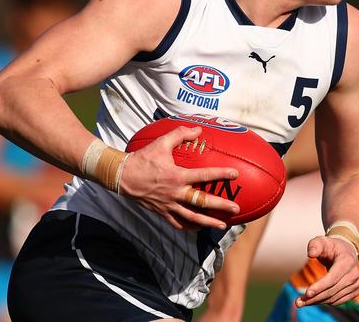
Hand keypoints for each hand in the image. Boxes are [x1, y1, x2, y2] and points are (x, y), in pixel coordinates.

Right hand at [118, 126, 238, 229]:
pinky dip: (189, 227)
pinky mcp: (162, 212)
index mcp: (177, 176)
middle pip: (202, 202)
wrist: (122, 176)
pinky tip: (199, 228)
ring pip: (192, 217)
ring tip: (222, 225)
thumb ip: (180, 134)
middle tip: (236, 207)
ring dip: (209, 222)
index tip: (235, 174)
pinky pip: (177, 223)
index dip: (221, 174)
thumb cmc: (143, 158)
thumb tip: (198, 130)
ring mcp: (169, 205)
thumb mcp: (161, 142)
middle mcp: (175, 193)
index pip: (204, 175)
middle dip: (221, 205)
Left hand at [295, 235, 358, 306]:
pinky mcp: (355, 291)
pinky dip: (324, 301)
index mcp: (347, 261)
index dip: (320, 287)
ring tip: (302, 302)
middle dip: (314, 298)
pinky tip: (314, 299)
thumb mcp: (322, 241)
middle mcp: (354, 274)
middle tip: (298, 302)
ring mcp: (356, 284)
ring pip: (334, 298)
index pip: (332, 278)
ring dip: (317, 301)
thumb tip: (310, 254)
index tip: (306, 293)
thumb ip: (315, 245)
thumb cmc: (331, 246)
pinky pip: (337, 301)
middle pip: (332, 291)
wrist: (346, 251)